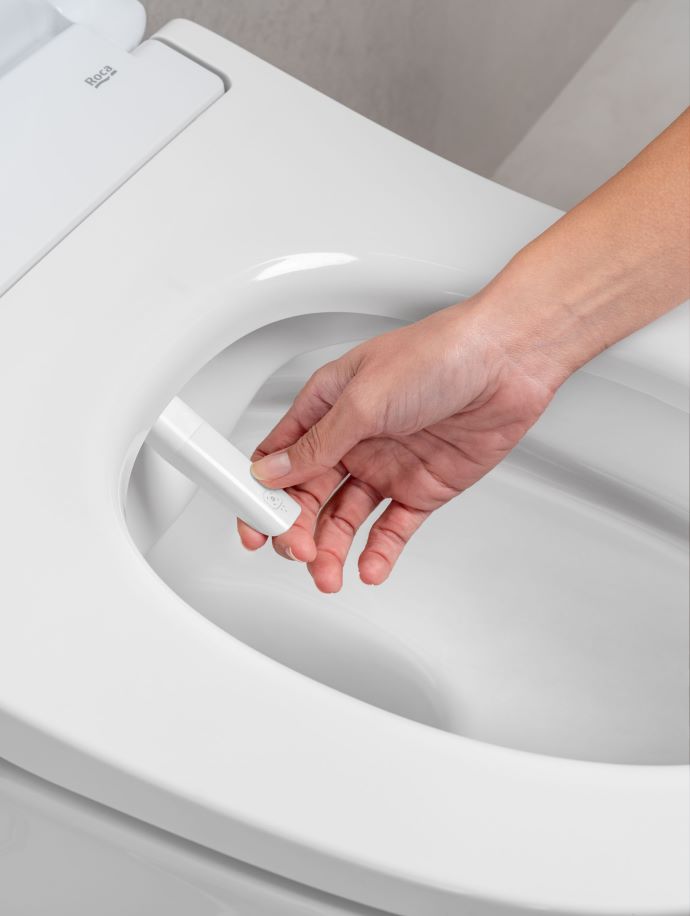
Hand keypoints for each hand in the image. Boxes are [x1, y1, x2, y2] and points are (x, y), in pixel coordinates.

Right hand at [237, 294, 567, 591]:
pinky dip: (378, 552)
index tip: (254, 527)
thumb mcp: (364, 398)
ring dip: (332, 548)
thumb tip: (272, 471)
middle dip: (296, 529)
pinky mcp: (421, 488)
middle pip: (308, 497)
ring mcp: (386, 465)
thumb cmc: (439, 355)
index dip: (261, 494)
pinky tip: (368, 568)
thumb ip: (317, 443)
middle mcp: (353, 438)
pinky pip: (391, 528)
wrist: (508, 363)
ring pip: (344, 519)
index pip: (280, 458)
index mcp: (328, 406)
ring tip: (329, 573)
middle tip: (298, 551)